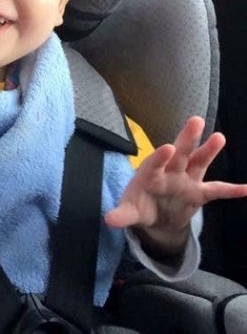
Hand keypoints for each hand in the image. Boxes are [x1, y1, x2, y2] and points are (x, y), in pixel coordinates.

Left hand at [105, 116, 246, 253]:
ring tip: (219, 137)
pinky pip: (217, 190)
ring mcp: (186, 180)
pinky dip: (232, 190)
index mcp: (149, 175)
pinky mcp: (199, 192)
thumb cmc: (139, 206)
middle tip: (195, 120)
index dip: (160, 156)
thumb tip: (109, 220)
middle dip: (186, 138)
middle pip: (179, 154)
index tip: (168, 148)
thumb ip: (122, 215)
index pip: (154, 163)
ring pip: (198, 162)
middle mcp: (169, 172)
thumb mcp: (129, 211)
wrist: (154, 216)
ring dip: (208, 151)